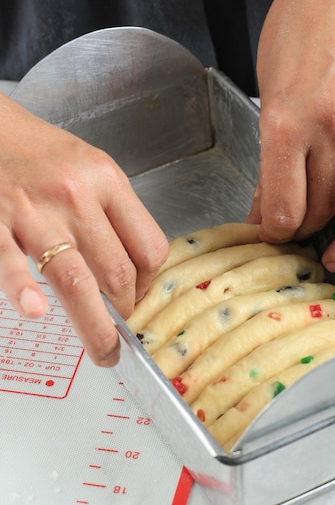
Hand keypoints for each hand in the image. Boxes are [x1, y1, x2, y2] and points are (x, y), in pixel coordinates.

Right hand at [0, 94, 167, 365]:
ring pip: (76, 280)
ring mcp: (34, 211)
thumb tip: (136, 266)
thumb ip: (115, 211)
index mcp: (107, 180)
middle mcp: (76, 196)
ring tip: (104, 352)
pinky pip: (9, 261)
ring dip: (95, 326)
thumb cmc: (41, 151)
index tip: (141, 296)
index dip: (150, 282)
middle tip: (122, 330)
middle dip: (125, 311)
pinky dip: (21, 289)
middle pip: (118, 271)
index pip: (149, 246)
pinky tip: (35, 311)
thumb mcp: (92, 167)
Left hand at [248, 0, 334, 270]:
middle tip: (301, 237)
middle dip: (307, 231)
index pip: (282, 203)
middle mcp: (331, 121)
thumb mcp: (266, 97)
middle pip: (322, 205)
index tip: (272, 234)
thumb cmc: (294, 35)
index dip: (274, 230)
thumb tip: (264, 207)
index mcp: (286, 120)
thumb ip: (269, 158)